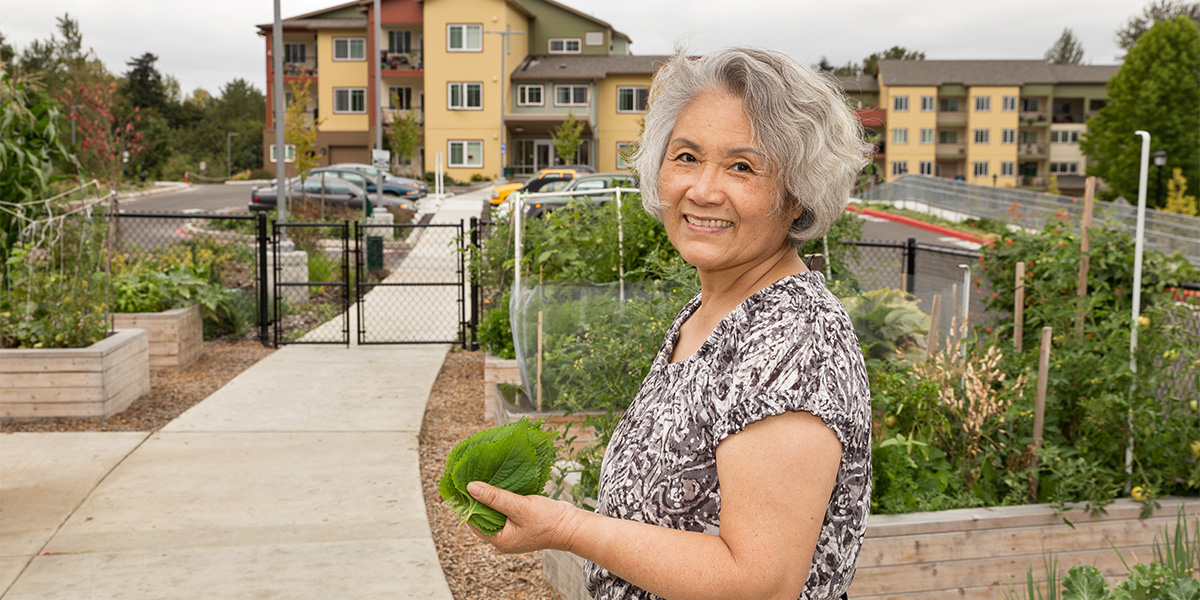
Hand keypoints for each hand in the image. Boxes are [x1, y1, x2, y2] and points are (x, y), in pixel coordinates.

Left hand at [466, 481, 581, 553]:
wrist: (573, 526)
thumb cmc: (547, 520)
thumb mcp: (518, 507)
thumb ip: (494, 497)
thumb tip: (470, 488)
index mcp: (500, 540)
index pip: (474, 521)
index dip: (467, 504)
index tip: (460, 486)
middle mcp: (504, 538)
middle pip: (483, 517)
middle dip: (478, 500)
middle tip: (471, 478)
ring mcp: (513, 531)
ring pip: (495, 512)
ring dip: (490, 497)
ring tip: (483, 478)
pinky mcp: (522, 523)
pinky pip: (506, 510)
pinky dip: (502, 499)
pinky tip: (500, 484)